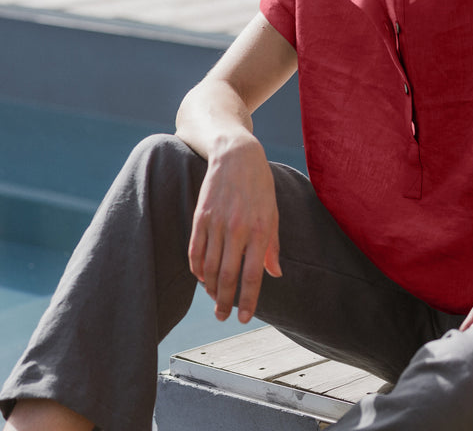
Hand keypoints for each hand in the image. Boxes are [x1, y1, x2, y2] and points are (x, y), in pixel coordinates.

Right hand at [188, 135, 281, 323]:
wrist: (236, 155)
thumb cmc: (259, 185)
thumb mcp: (273, 212)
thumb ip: (272, 245)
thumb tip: (275, 274)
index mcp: (260, 229)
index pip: (252, 274)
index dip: (247, 300)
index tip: (243, 318)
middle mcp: (237, 228)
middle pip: (228, 276)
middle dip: (225, 301)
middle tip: (223, 317)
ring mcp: (216, 222)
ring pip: (209, 267)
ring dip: (211, 288)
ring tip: (215, 299)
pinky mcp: (200, 217)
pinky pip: (195, 251)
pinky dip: (197, 269)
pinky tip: (202, 278)